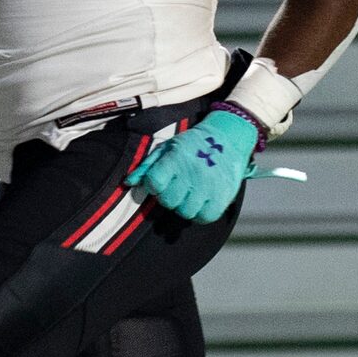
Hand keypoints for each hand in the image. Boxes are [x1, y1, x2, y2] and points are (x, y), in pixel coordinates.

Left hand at [125, 108, 262, 224]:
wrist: (228, 139)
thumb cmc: (192, 145)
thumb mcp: (167, 148)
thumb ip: (147, 166)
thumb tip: (128, 182)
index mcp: (176, 158)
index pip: (154, 183)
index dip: (154, 185)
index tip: (160, 181)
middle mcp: (192, 173)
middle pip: (168, 201)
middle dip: (168, 196)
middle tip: (177, 187)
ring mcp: (209, 186)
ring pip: (185, 212)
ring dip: (184, 206)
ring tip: (189, 193)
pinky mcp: (223, 197)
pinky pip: (204, 217)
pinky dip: (200, 213)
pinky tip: (201, 202)